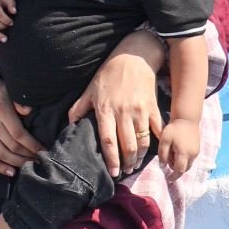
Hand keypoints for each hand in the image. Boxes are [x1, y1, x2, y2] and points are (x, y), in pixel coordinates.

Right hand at [0, 73, 42, 175]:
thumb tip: (29, 111)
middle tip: (41, 160)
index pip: (18, 134)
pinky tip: (11, 172)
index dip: (32, 145)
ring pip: (1, 154)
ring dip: (17, 163)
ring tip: (30, 166)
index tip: (44, 151)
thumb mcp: (11, 90)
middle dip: (28, 155)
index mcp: (1, 112)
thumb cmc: (0, 91)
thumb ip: (20, 102)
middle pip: (12, 146)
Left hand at [66, 37, 165, 176]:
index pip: (108, 140)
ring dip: (140, 157)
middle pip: (127, 145)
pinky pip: (157, 130)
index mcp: (105, 110)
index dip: (111, 159)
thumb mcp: (90, 89)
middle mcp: (123, 112)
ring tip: (136, 164)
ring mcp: (140, 110)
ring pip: (142, 141)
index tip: (113, 172)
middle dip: (127, 163)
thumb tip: (70, 124)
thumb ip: (79, 108)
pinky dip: (158, 143)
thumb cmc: (109, 73)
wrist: (134, 57)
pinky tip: (155, 152)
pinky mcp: (153, 107)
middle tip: (125, 171)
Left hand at [162, 115, 201, 178]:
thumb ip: (162, 154)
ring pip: (187, 164)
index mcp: (184, 153)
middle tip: (168, 158)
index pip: (179, 170)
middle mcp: (192, 155)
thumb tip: (162, 167)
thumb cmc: (174, 129)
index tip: (169, 180)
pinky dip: (184, 159)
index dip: (174, 176)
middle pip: (184, 169)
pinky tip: (177, 149)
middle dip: (175, 168)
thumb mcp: (164, 140)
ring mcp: (196, 152)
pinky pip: (190, 159)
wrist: (187, 118)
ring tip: (172, 152)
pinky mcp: (197, 149)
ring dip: (180, 163)